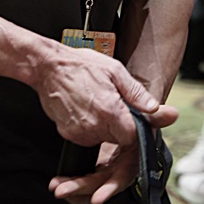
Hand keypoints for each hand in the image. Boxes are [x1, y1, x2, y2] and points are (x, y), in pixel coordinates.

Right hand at [34, 43, 160, 148]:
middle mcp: (95, 127)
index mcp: (110, 111)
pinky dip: (89, 126)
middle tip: (111, 102)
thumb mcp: (114, 70)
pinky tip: (84, 107)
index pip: (133, 137)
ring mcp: (79, 133)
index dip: (135, 128)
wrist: (48, 67)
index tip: (132, 117)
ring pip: (102, 139)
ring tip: (96, 102)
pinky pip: (87, 137)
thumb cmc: (80, 65)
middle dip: (119, 125)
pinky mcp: (68, 135)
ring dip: (104, 126)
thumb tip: (156, 108)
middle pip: (118, 139)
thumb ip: (136, 93)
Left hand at [49, 105, 178, 203]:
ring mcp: (109, 164)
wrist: (125, 102)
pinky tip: (57, 182)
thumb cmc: (136, 108)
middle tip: (63, 191)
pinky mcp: (98, 162)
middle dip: (83, 189)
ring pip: (91, 182)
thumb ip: (157, 114)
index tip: (97, 197)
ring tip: (56, 187)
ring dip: (74, 188)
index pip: (124, 177)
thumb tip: (173, 113)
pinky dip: (72, 180)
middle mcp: (123, 165)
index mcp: (136, 157)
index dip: (110, 188)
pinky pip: (85, 176)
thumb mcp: (143, 108)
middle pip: (102, 183)